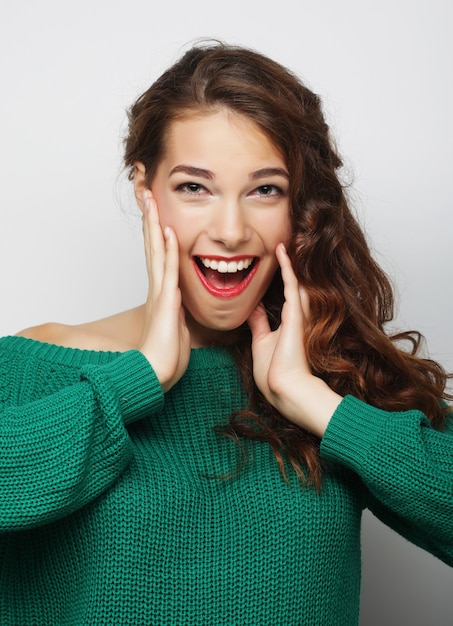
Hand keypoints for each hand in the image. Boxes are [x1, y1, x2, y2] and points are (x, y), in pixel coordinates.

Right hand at [139, 191, 190, 391]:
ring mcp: (160, 293)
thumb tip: (181, 305)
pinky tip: (168, 232)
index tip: (156, 208)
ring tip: (151, 199)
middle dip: (150, 218)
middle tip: (145, 191)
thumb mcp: (177, 327)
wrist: (156, 373)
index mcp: (163, 292)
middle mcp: (158, 287)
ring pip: (157, 251)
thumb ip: (178, 312)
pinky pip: (169, 272)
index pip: (158, 253)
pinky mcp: (167, 304)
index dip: (156, 230)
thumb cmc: (167, 355)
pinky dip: (168, 251)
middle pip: (152, 245)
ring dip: (155, 225)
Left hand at [247, 243, 341, 436]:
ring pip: (294, 279)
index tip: (270, 259)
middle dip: (288, 262)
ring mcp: (298, 314)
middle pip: (293, 281)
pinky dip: (286, 267)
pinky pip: (291, 285)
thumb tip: (252, 310)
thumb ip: (259, 324)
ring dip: (289, 259)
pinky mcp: (296, 316)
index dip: (279, 274)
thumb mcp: (261, 342)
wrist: (284, 389)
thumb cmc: (274, 372)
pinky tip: (281, 251)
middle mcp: (295, 315)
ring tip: (285, 238)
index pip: (282, 292)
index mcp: (287, 322)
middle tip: (284, 239)